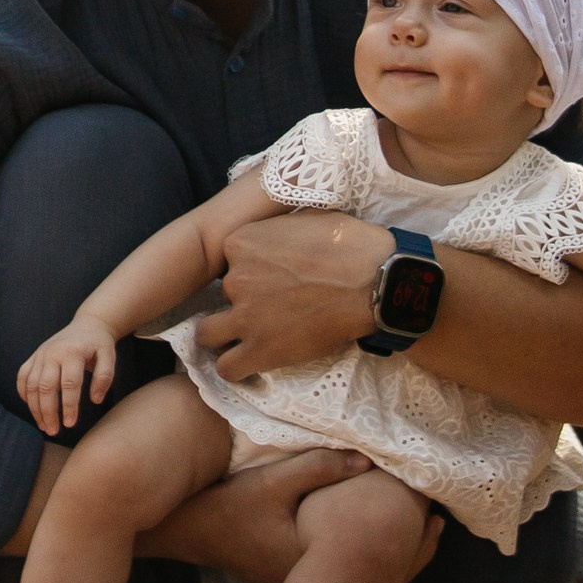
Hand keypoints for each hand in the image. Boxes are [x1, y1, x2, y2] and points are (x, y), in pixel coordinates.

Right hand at [18, 320, 117, 432]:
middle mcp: (52, 353)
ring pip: (31, 385)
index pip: (69, 384)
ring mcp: (40, 355)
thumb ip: (105, 377)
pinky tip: (33, 409)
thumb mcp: (109, 356)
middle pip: (46, 387)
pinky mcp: (33, 357)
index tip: (70, 424)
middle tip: (53, 431)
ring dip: (35, 409)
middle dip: (48, 412)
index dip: (69, 406)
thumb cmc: (98, 345)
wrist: (86, 325)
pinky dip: (24, 394)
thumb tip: (95, 400)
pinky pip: (22, 378)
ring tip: (44, 426)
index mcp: (72, 352)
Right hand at [140, 444, 429, 582]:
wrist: (184, 532)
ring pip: (360, 575)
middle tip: (441, 514)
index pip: (373, 553)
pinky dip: (364, 552)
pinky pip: (343, 570)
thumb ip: (318, 466)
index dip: (405, 529)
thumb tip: (367, 457)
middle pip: (374, 572)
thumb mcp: (271, 481)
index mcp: (311, 564)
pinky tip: (379, 530)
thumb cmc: (225, 506)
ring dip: (387, 550)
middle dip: (406, 543)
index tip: (433, 502)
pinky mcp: (292, 577)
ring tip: (423, 521)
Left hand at [194, 210, 391, 379]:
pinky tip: (250, 360)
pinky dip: (235, 366)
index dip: (247, 267)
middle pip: (221, 293)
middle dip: (240, 300)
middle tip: (266, 305)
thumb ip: (279, 227)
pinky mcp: (260, 351)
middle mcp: (235, 279)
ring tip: (245, 336)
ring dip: (223, 334)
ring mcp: (245, 317)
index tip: (267, 274)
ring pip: (208, 333)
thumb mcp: (306, 216)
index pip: (228, 258)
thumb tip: (280, 231)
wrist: (374, 282)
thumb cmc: (348, 243)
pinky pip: (227, 367)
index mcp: (242, 241)